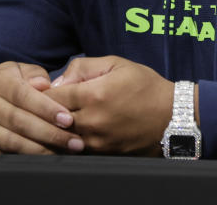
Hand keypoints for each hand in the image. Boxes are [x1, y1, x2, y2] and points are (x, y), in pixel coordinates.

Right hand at [0, 61, 84, 153]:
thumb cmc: (8, 87)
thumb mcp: (19, 71)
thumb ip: (35, 74)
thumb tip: (45, 84)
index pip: (23, 95)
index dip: (46, 108)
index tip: (68, 119)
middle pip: (20, 121)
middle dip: (50, 133)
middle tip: (74, 140)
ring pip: (14, 142)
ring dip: (43, 149)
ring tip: (67, 150)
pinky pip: (8, 154)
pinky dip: (31, 157)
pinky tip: (50, 157)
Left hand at [47, 56, 174, 154]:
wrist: (172, 116)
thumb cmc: (145, 86)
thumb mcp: (117, 64)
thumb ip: (83, 67)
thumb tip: (59, 81)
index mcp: (94, 94)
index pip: (51, 97)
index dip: (44, 92)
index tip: (44, 89)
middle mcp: (92, 120)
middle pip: (52, 118)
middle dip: (47, 110)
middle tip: (47, 103)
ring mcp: (97, 140)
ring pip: (62, 136)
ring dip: (59, 126)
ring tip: (63, 115)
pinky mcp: (103, 152)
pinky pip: (77, 147)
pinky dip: (72, 138)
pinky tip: (78, 127)